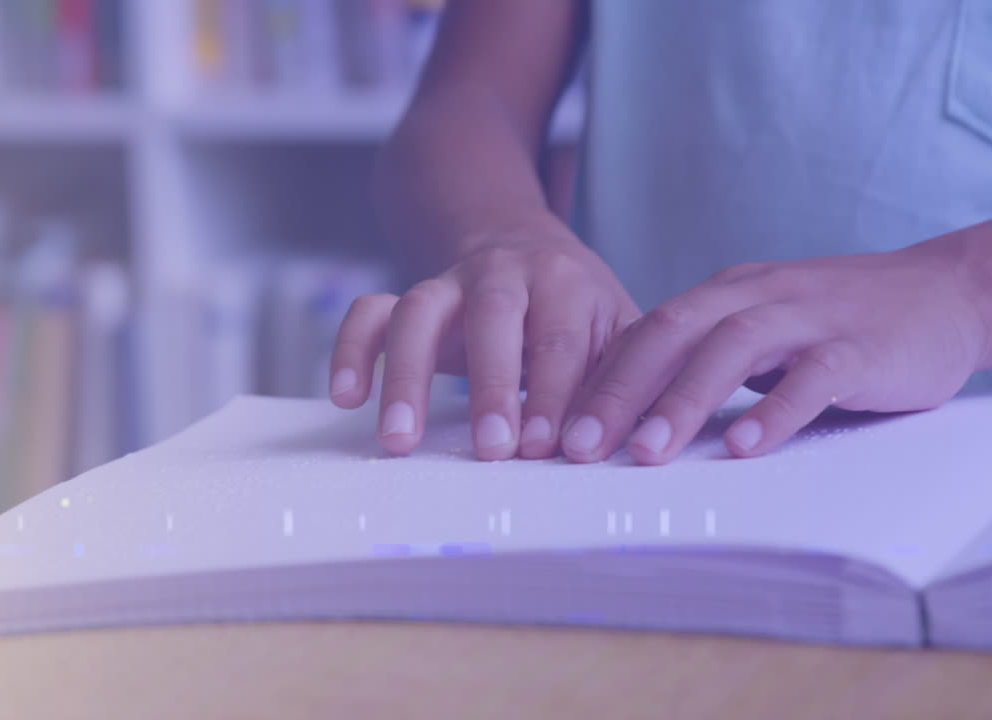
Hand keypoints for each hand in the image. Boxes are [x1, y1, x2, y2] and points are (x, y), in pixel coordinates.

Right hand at [330, 220, 639, 459]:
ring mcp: (448, 283)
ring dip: (406, 376)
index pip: (561, 339)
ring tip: (400, 439)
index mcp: (564, 282)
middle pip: (492, 317)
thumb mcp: (618, 330)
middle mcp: (503, 274)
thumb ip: (626, 378)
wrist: (525, 249)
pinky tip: (346, 396)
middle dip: (491, 385)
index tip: (549, 448)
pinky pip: (369, 312)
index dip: (557, 393)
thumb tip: (645, 440)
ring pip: (417, 311)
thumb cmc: (579, 310)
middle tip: (492, 449)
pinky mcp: (408, 298)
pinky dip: (350, 348)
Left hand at [560, 236, 989, 464]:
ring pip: (733, 348)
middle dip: (620, 391)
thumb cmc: (840, 320)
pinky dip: (776, 409)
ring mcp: (811, 316)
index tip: (559, 428)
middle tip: (580, 445)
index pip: (647, 331)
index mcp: (727, 293)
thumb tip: (633, 408)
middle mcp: (759, 295)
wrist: (948, 291)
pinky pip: (812, 374)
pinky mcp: (862, 346)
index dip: (600, 379)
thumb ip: (707, 357)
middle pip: (673, 333)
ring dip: (684, 400)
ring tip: (646, 452)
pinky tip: (745, 446)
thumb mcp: (762, 326)